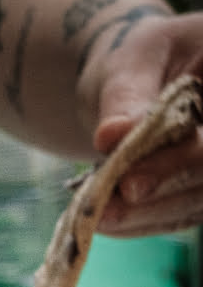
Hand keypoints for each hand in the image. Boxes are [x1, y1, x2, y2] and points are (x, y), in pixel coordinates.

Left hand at [87, 13, 202, 236]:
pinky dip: (140, 222)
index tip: (131, 183)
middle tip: (107, 209)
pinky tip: (105, 223)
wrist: (133, 84)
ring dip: (145, 216)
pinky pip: (179, 215)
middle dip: (160, 189)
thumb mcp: (127, 66)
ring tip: (94, 218)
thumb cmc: (135, 63)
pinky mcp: (201, 189)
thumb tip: (113, 135)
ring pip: (197, 200)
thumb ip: (125, 99)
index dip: (182, 159)